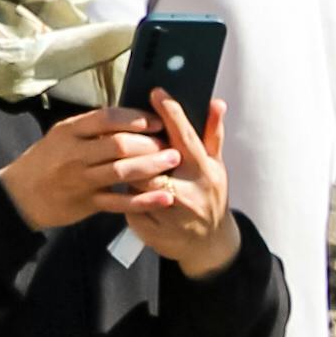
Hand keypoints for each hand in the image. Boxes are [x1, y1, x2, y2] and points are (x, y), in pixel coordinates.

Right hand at [0, 106, 173, 237]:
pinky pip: (119, 202)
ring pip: (121, 171)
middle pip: (118, 144)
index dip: (136, 118)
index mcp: (69, 131)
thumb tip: (129, 118)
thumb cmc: (46, 160)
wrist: (20, 195)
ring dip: (151, 166)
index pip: (107, 118)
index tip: (157, 121)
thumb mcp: (61, 135)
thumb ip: (90, 128)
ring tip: (172, 162)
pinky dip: (143, 201)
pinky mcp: (87, 203)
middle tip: (170, 144)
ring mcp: (81, 180)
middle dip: (149, 143)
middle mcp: (75, 153)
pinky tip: (163, 198)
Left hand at [121, 88, 236, 276]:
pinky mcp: (150, 229)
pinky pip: (127, 205)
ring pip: (136, 183)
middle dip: (137, 146)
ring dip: (127, 171)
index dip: (170, 113)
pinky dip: (121, 195)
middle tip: (125, 134)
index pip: (185, 137)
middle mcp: (189, 191)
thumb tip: (217, 102)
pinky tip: (118, 188)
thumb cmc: (209, 196)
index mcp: (204, 171)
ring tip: (121, 162)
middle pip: (153, 161)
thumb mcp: (216, 166)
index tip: (156, 92)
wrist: (208, 243)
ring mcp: (170, 213)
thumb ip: (212, 134)